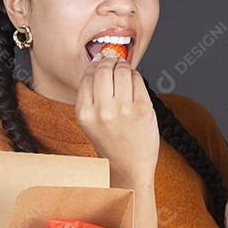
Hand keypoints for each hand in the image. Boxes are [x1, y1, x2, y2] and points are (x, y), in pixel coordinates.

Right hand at [75, 56, 159, 190]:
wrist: (130, 167)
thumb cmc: (111, 143)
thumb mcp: (91, 122)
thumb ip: (92, 95)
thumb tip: (100, 61)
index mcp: (85, 114)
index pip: (87, 76)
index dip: (95, 65)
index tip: (100, 63)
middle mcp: (102, 111)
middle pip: (103, 70)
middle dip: (109, 61)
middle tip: (113, 61)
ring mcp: (124, 109)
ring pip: (122, 71)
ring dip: (124, 66)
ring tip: (124, 70)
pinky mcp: (142, 108)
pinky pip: (138, 80)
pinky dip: (135, 76)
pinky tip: (133, 82)